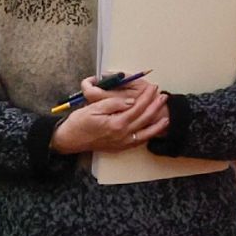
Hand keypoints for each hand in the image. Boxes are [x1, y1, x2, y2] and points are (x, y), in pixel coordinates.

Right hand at [50, 76, 169, 154]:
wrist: (69, 140)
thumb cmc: (79, 122)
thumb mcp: (93, 108)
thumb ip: (114, 104)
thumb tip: (132, 101)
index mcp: (116, 123)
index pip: (137, 107)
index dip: (146, 97)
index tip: (153, 88)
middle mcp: (122, 135)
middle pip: (144, 119)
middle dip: (155, 106)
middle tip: (163, 96)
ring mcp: (122, 142)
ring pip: (145, 132)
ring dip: (157, 123)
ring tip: (166, 115)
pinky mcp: (120, 147)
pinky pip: (139, 141)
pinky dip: (149, 135)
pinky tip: (153, 130)